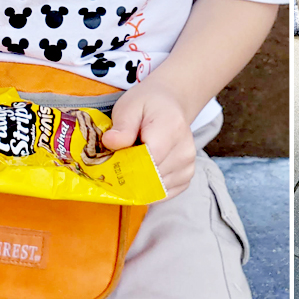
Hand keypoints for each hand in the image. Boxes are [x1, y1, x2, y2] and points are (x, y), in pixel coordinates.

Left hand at [101, 80, 195, 200]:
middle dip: (130, 175)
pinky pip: (163, 193)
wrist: (169, 105)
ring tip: (134, 162)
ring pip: (155, 188)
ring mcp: (188, 166)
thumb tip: (110, 142)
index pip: (149, 160)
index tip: (112, 161)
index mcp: (172, 128)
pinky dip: (149, 187)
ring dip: (139, 182)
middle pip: (151, 177)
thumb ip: (122, 126)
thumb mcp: (129, 106)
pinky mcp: (186, 177)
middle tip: (119, 161)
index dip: (127, 165)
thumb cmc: (147, 105)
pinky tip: (144, 171)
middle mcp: (185, 150)